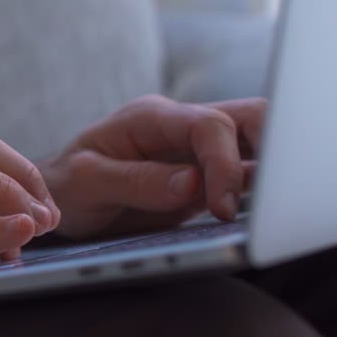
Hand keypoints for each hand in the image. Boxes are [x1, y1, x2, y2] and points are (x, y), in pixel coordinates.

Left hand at [40, 95, 265, 239]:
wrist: (60, 197)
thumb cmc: (67, 186)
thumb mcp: (86, 184)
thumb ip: (137, 181)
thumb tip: (194, 184)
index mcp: (151, 118)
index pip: (209, 125)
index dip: (225, 165)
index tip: (222, 208)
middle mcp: (181, 127)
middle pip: (252, 117)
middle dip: (273, 151)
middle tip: (269, 204)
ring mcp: (198, 151)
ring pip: (258, 142)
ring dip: (273, 172)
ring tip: (276, 212)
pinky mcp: (208, 179)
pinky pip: (248, 176)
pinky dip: (263, 193)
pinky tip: (263, 219)